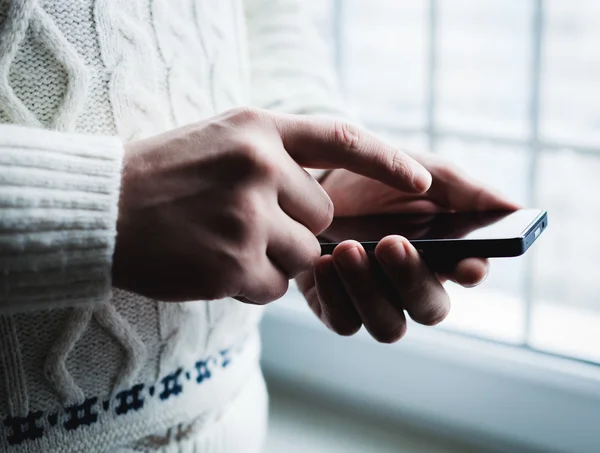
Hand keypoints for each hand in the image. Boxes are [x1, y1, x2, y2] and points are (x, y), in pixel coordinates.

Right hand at [112, 108, 431, 303]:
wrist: (102, 208)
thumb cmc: (162, 174)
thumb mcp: (221, 139)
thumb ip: (275, 157)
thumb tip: (326, 197)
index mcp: (257, 129)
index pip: (341, 139)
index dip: (386, 161)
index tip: (424, 181)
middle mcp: (258, 167)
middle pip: (322, 216)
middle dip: (297, 228)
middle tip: (247, 222)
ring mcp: (247, 216)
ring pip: (304, 255)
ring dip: (274, 258)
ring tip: (223, 241)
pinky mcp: (233, 262)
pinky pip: (274, 285)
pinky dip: (251, 283)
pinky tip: (212, 264)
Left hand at [297, 152, 519, 342]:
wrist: (317, 179)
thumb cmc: (377, 176)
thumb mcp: (423, 171)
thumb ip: (465, 191)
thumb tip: (514, 207)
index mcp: (442, 253)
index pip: (468, 273)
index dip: (471, 271)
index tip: (468, 263)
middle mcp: (411, 284)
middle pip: (429, 308)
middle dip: (412, 279)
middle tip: (392, 243)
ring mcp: (374, 299)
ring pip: (388, 325)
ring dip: (370, 290)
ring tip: (349, 248)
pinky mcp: (335, 305)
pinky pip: (342, 320)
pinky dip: (335, 294)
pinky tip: (323, 261)